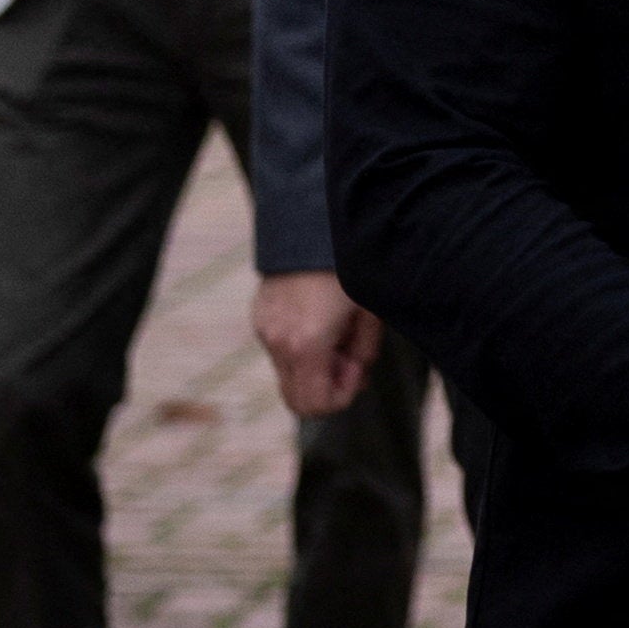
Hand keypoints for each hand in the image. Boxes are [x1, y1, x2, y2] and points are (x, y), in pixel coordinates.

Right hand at [252, 272, 383, 417]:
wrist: (313, 223)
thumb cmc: (349, 265)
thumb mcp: (369, 310)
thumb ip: (364, 349)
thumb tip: (355, 371)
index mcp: (307, 344)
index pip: (313, 404)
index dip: (340, 398)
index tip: (357, 370)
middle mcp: (278, 342)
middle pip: (295, 396)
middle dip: (326, 385)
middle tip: (349, 356)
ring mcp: (264, 328)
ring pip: (286, 372)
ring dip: (313, 365)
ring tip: (338, 332)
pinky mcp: (259, 315)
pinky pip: (278, 347)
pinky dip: (299, 347)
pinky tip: (320, 319)